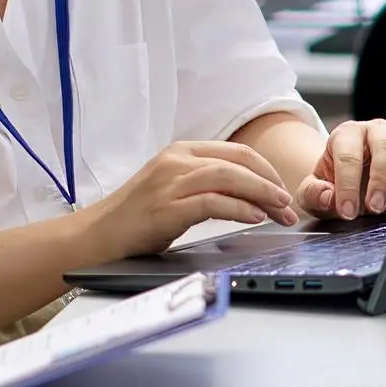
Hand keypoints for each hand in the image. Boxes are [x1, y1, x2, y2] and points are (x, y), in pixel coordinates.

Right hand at [86, 142, 298, 258]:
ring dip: (261, 194)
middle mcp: (177, 161)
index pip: (236, 151)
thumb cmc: (136, 217)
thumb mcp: (173, 188)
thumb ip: (206, 184)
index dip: (265, 169)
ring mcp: (171, 182)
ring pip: (230, 177)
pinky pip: (213, 202)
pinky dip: (239, 208)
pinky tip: (254, 218)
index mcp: (181, 151)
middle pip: (238, 162)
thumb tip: (251, 195)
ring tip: (279, 211)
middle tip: (288, 204)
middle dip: (270, 183)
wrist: (97, 235)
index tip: (281, 188)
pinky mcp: (167, 207)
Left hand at [297, 119, 385, 219]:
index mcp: (345, 135)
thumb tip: (328, 196)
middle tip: (374, 207)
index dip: (347, 184)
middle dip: (379, 178)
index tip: (347, 210)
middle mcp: (372, 131)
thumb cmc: (332, 185)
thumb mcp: (312, 192)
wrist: (350, 183)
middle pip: (382, 146)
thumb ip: (314, 194)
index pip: (347, 155)